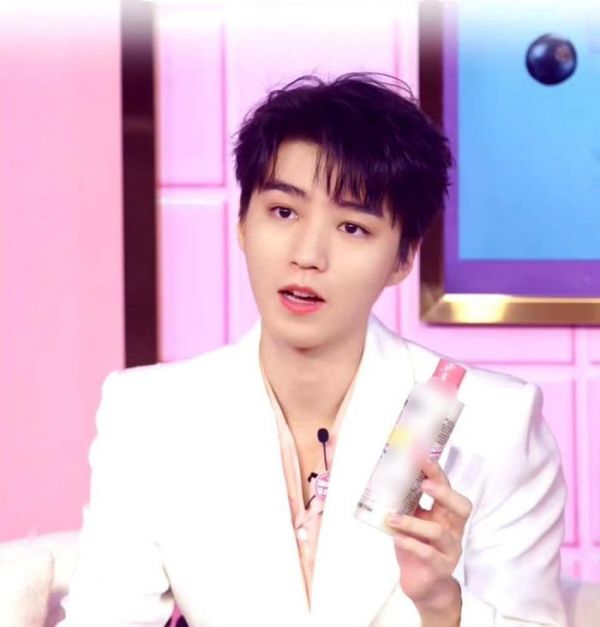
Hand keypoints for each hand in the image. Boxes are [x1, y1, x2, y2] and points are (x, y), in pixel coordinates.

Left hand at [386, 455, 471, 617]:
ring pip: (438, 532)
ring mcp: (450, 549)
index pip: (448, 488)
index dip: (436, 472)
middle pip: (461, 507)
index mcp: (447, 513)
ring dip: (413, 523)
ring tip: (391, 518)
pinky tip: (396, 537)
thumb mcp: (413, 520)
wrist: (422, 583)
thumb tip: (386, 474)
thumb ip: (406, 502)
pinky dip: (410, 543)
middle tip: (424, 484)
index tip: (421, 455)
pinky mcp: (440, 568)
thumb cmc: (417, 545)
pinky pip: (427, 553)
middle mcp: (453, 529)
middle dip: (443, 493)